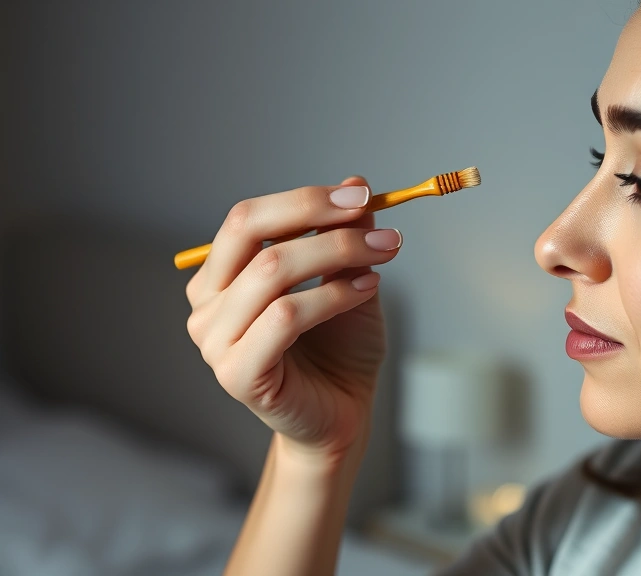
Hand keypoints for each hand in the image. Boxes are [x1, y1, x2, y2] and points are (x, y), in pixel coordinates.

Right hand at [185, 176, 400, 461]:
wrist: (343, 413)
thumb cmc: (339, 349)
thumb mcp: (347, 280)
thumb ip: (343, 237)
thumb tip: (355, 182)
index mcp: (221, 277)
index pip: (247, 218)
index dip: (303, 199)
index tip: (359, 194)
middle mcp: (207, 306)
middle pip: (249, 233)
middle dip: (316, 216)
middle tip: (372, 216)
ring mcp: (214, 342)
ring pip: (272, 271)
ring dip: (336, 253)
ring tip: (383, 253)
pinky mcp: (238, 373)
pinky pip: (284, 316)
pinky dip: (331, 295)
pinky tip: (367, 289)